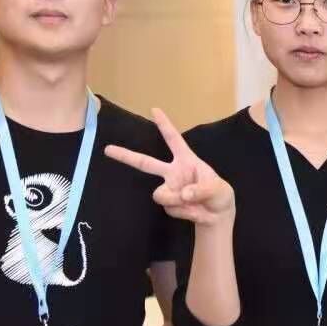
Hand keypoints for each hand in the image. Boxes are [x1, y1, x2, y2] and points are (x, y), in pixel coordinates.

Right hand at [105, 108, 233, 225]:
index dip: (165, 125)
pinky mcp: (169, 204)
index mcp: (186, 160)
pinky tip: (193, 210)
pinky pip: (170, 208)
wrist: (218, 215)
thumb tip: (183, 194)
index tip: (155, 110)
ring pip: (160, 194)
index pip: (174, 140)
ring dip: (176, 201)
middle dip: (126, 156)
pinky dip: (183, 212)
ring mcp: (169, 188)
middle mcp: (173, 172)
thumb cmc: (219, 194)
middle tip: (107, 149)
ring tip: (194, 203)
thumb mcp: (218, 189)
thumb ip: (202, 190)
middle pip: (145, 163)